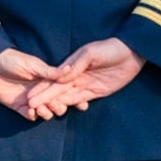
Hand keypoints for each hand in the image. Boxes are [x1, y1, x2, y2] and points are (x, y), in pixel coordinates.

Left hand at [0, 48, 81, 121]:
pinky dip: (32, 116)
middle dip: (60, 106)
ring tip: (42, 108)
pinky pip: (28, 115)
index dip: (73, 96)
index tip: (82, 104)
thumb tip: (70, 70)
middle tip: (57, 104)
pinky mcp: (17, 105)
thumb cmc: (13, 60)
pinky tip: (32, 112)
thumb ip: (50, 71)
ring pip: (44, 111)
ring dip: (46, 112)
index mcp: (48, 79)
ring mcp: (30, 99)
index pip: (64, 90)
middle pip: (57, 102)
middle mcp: (41, 90)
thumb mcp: (33, 64)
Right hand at [29, 38, 145, 113]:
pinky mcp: (95, 91)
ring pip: (66, 96)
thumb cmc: (110, 48)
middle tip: (29, 108)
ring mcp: (85, 84)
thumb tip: (62, 75)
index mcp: (72, 65)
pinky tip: (60, 110)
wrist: (132, 53)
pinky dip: (70, 104)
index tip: (28, 97)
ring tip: (42, 112)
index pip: (54, 79)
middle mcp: (76, 76)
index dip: (42, 88)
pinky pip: (80, 99)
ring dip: (54, 103)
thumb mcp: (92, 52)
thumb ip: (77, 64)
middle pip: (57, 90)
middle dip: (43, 98)